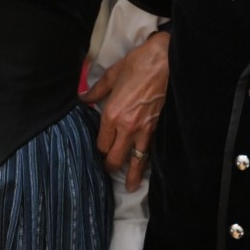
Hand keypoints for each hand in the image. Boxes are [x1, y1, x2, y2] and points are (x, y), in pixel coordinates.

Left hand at [81, 30, 169, 191]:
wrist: (165, 62)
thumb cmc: (137, 64)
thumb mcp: (112, 75)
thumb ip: (96, 91)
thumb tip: (83, 98)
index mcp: (112, 114)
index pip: (101, 143)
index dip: (98, 149)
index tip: (97, 151)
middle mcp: (127, 127)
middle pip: (116, 157)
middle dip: (110, 166)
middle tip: (107, 171)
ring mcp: (145, 130)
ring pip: (135, 160)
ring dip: (131, 174)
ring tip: (130, 187)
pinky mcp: (158, 128)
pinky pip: (150, 151)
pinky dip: (146, 161)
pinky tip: (146, 168)